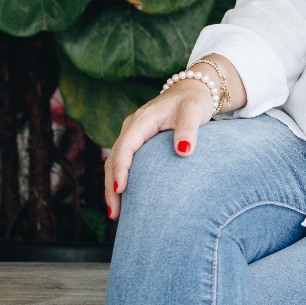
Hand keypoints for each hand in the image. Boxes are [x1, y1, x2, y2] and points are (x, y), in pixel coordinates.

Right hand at [102, 78, 214, 219]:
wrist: (192, 90)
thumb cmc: (194, 101)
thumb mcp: (194, 112)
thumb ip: (188, 130)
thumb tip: (183, 152)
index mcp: (142, 120)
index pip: (125, 147)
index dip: (121, 169)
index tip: (121, 190)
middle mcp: (132, 127)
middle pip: (114, 159)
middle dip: (111, 186)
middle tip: (113, 213)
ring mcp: (132, 134)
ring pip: (115, 162)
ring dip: (112, 187)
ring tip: (114, 213)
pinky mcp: (137, 141)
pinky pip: (123, 162)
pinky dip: (120, 180)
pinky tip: (124, 199)